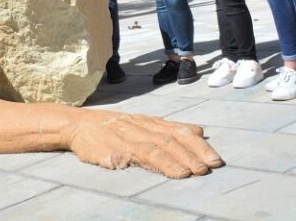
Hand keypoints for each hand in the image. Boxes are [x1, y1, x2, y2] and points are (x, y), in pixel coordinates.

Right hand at [67, 109, 223, 177]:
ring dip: (173, 160)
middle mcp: (141, 128)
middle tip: (209, 167)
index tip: (215, 159)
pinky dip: (146, 162)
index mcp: (151, 122)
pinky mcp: (112, 150)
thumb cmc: (115, 126)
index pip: (179, 131)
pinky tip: (156, 170)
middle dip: (191, 154)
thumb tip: (200, 130)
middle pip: (170, 139)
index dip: (198, 145)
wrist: (79, 125)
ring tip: (189, 173)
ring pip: (153, 147)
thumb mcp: (145, 122)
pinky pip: (131, 155)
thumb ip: (171, 128)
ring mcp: (126, 138)